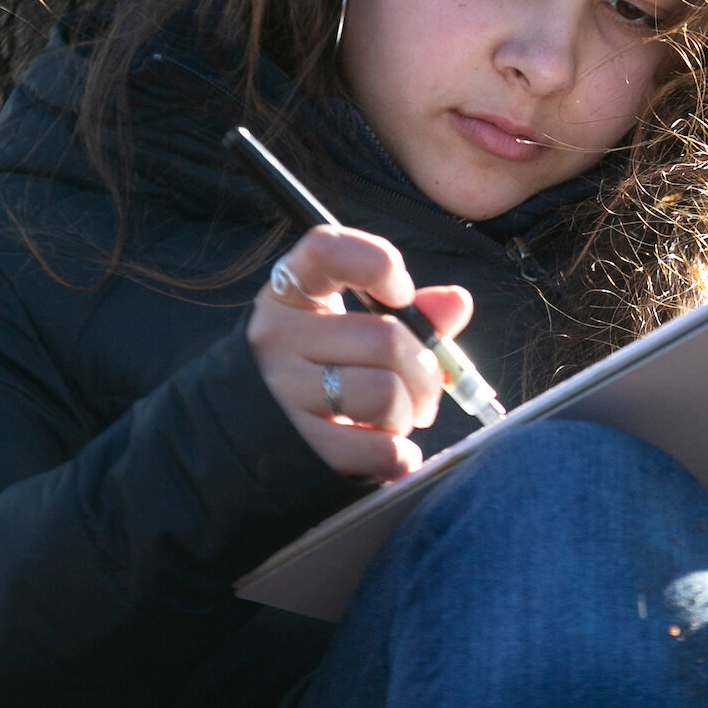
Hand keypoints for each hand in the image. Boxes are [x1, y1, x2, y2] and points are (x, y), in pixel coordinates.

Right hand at [246, 225, 473, 482]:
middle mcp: (276, 336)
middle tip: (420, 393)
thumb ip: (409, 316)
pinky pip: (379, 448)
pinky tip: (386, 452)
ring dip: (408, 415)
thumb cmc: (318, 374)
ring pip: (386, 394)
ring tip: (394, 421)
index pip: (328, 250)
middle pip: (385, 338)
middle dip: (424, 372)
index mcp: (290, 294)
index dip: (378, 264)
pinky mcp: (295, 447)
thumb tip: (457, 302)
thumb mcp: (349, 332)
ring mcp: (279, 391)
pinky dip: (399, 456)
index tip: (400, 294)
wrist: (251, 440)